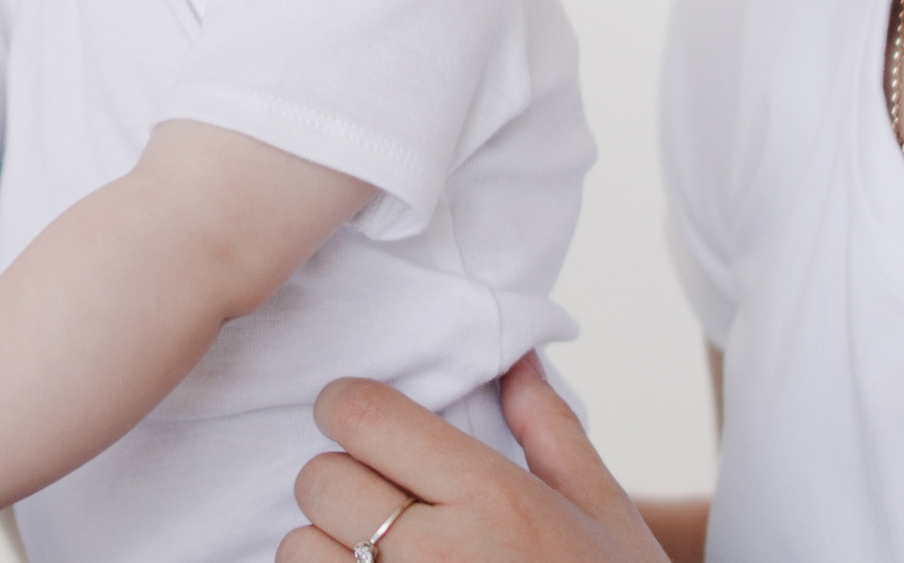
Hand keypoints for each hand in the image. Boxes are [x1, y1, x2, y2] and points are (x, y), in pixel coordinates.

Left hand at [278, 355, 671, 562]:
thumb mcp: (604, 517)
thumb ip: (551, 432)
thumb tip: (517, 360)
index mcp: (491, 499)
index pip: (362, 415)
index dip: (351, 408)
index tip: (365, 421)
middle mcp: (435, 553)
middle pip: (320, 479)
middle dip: (342, 479)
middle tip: (383, 498)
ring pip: (299, 548)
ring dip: (325, 546)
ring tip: (375, 556)